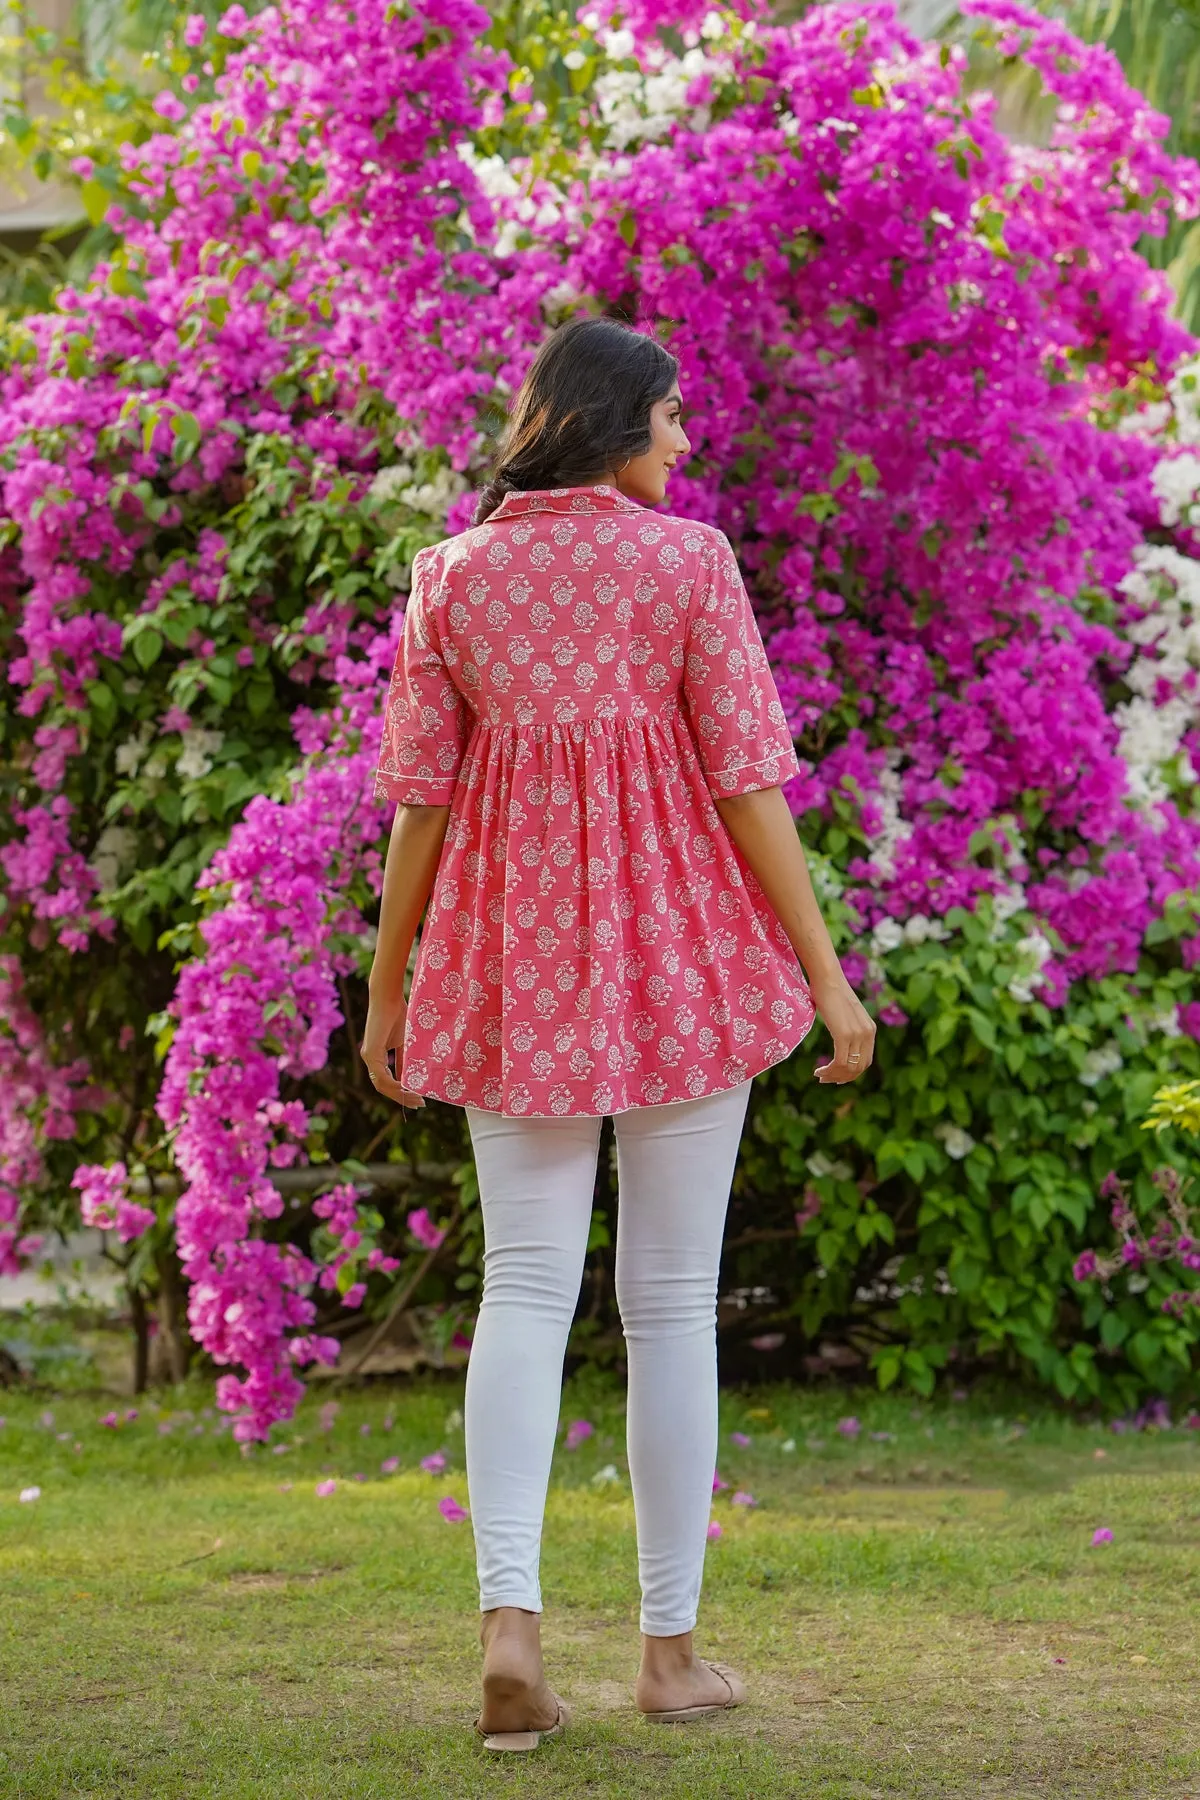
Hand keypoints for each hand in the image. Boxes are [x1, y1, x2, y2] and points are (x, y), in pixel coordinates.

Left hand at [360, 993, 424, 1108]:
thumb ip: (404, 1060)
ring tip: (416, 1098)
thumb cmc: (398, 1015)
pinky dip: (394, 1084)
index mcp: (376, 1057)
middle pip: (383, 1087)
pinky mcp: (371, 1052)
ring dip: (399, 1094)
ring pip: (381, 1085)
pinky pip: (381, 1076)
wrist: (389, 998)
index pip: (386, 1081)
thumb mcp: (404, 1043)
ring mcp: (368, 1056)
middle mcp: (369, 1059)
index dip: (400, 1092)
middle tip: (419, 1103)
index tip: (417, 1098)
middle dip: (401, 1097)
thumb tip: (409, 1078)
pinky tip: (407, 1088)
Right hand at [808, 967, 875, 1083]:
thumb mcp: (845, 1013)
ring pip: (849, 1067)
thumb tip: (840, 1037)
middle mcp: (867, 1033)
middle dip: (842, 1077)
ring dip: (834, 1076)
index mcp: (870, 1029)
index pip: (865, 1061)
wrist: (828, 978)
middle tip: (825, 1079)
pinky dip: (829, 1070)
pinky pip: (840, 1062)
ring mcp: (857, 1034)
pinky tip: (819, 1070)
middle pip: (859, 1067)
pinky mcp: (844, 1034)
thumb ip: (847, 1027)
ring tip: (820, 1076)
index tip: (835, 1075)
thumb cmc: (831, 992)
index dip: (851, 1073)